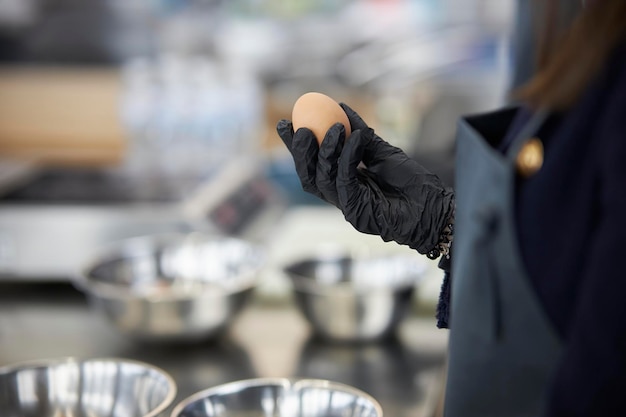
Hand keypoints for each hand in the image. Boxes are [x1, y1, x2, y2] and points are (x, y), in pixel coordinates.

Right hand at [276, 103, 454, 256]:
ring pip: (322, 179)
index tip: (288, 122)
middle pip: (308, 175)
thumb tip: (341, 108)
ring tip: (335, 127)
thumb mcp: (384, 152)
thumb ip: (361, 136)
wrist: (435, 208)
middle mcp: (341, 196)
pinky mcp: (356, 211)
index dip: (298, 146)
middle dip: (298, 151)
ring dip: (324, 151)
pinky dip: (347, 157)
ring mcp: (347, 206)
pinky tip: (356, 138)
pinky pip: (344, 180)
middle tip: (296, 127)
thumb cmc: (414, 184)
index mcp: (345, 182)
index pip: (314, 164)